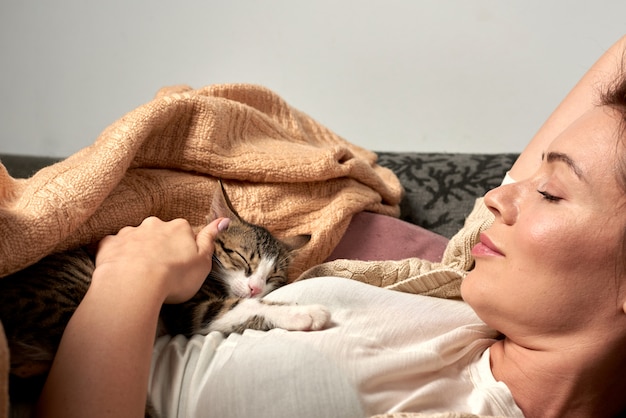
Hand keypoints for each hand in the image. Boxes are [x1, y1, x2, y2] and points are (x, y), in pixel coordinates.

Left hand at [94, 216, 229, 303]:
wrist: (135, 284)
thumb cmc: (174, 276)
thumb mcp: (203, 262)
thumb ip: (210, 239)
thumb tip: (223, 220)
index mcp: (178, 227)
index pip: (183, 232)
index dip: (183, 248)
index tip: (181, 264)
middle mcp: (154, 224)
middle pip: (158, 233)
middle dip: (159, 247)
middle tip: (160, 271)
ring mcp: (130, 233)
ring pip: (135, 239)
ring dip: (137, 251)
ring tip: (139, 275)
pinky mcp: (109, 244)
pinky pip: (113, 247)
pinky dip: (116, 256)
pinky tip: (119, 271)